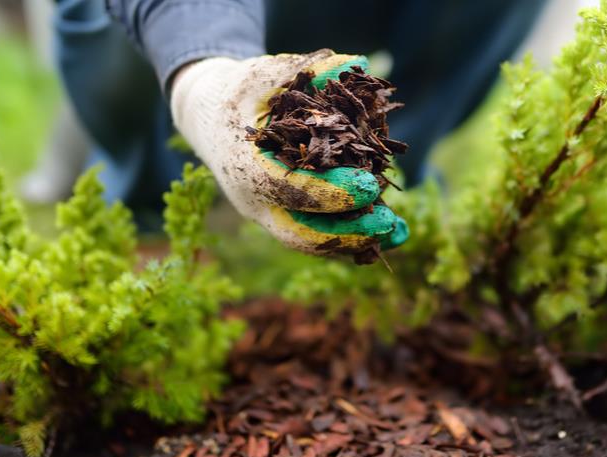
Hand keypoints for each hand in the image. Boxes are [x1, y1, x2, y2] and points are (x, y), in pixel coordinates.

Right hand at [170, 49, 407, 257]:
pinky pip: (317, 236)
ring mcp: (267, 214)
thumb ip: (307, 69)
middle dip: (346, 233)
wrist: (208, 118)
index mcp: (244, 166)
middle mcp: (253, 200)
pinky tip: (389, 233)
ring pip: (310, 242)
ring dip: (355, 242)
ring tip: (398, 234)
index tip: (369, 186)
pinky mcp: (283, 217)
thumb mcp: (265, 74)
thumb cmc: (239, 92)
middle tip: (388, 223)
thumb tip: (355, 64)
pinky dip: (351, 238)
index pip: (288, 189)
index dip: (330, 192)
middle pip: (299, 233)